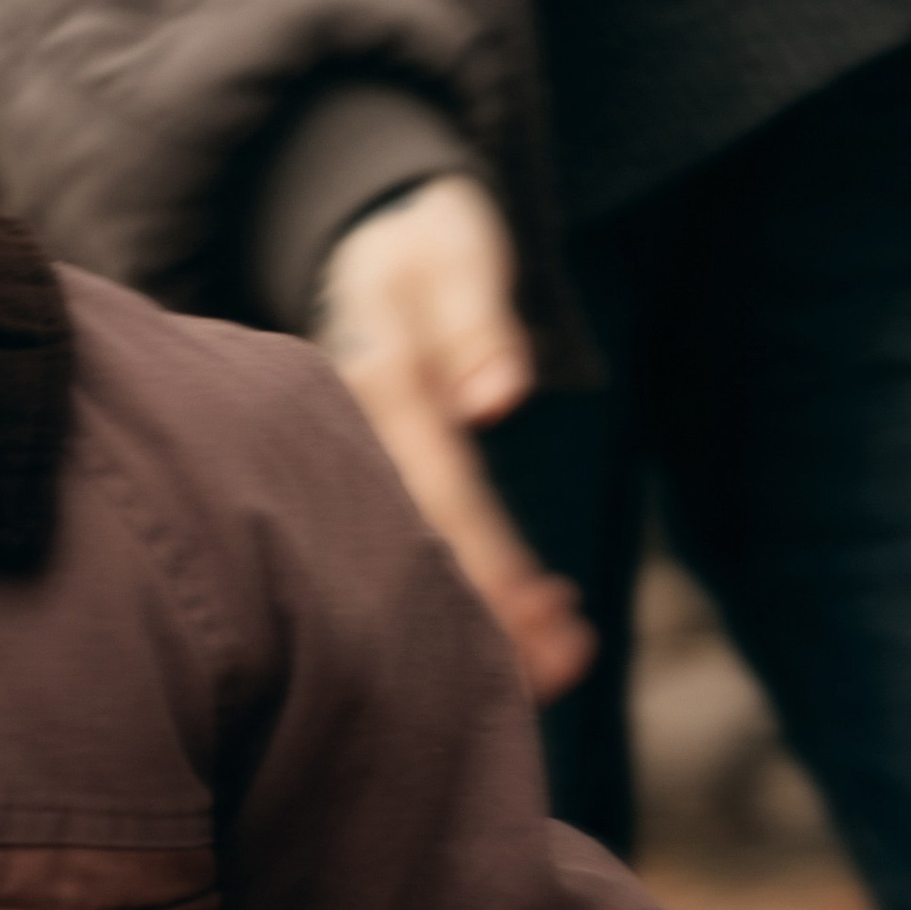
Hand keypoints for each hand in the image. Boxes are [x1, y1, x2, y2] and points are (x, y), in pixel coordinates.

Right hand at [317, 178, 594, 702]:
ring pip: (407, 559)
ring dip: (483, 617)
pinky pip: (412, 542)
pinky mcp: (370, 479)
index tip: (546, 617)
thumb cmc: (417, 247)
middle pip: (413, 549)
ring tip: (563, 663)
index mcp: (369, 389)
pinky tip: (534, 615)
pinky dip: (470, 589)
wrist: (360, 239)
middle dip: (486, 618)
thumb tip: (496, 399)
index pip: (434, 492)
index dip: (487, 563)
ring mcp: (351, 466)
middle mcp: (347, 442)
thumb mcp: (449, 251)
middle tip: (563, 670)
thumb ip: (474, 317)